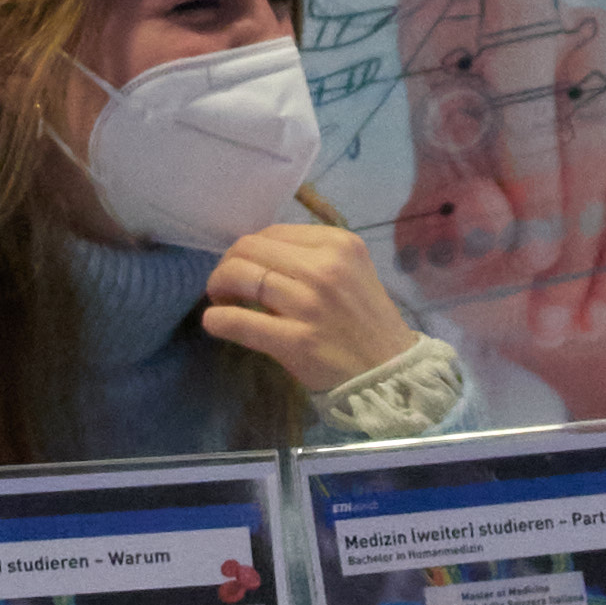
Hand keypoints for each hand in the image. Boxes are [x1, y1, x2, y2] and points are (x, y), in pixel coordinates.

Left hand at [201, 217, 422, 395]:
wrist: (390, 372)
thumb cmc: (365, 322)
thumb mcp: (351, 272)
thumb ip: (312, 257)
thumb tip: (258, 255)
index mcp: (338, 245)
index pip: (273, 232)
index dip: (250, 248)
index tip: (245, 267)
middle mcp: (324, 269)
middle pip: (250, 249)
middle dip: (227, 264)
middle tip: (225, 285)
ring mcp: (309, 305)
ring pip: (240, 278)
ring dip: (218, 287)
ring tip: (220, 301)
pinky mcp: (296, 341)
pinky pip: (239, 322)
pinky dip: (218, 320)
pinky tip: (215, 323)